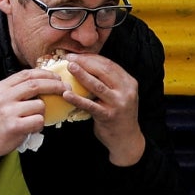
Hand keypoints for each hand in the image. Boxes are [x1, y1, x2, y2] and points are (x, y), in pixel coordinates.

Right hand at [0, 68, 55, 173]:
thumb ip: (14, 91)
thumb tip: (41, 82)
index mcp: (0, 88)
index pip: (26, 74)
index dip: (44, 74)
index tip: (56, 77)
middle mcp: (3, 97)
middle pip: (35, 85)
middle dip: (54, 85)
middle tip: (65, 88)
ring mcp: (8, 112)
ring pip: (40, 105)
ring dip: (43, 112)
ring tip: (34, 119)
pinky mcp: (14, 126)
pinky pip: (38, 121)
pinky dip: (39, 125)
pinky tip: (31, 128)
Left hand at [57, 52, 145, 166]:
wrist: (126, 139)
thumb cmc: (117, 113)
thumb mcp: (118, 94)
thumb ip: (107, 81)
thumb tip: (84, 64)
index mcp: (128, 82)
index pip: (109, 64)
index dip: (91, 58)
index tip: (76, 55)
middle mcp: (126, 91)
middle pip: (104, 71)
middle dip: (85, 62)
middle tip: (69, 58)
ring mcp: (118, 104)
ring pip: (98, 86)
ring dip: (82, 75)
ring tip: (69, 67)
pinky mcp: (109, 116)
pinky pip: (91, 106)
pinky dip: (77, 99)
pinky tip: (66, 94)